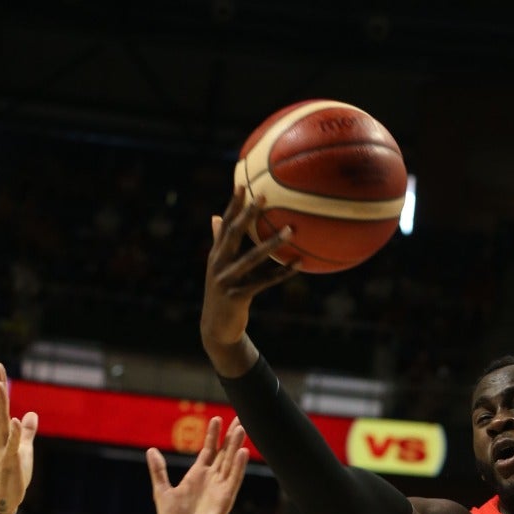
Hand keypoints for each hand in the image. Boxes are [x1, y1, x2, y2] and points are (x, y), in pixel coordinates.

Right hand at [0, 362, 37, 513]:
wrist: (5, 502)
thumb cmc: (13, 477)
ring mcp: (1, 449)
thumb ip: (27, 433)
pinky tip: (16, 421)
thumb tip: (31, 414)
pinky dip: (15, 434)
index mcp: (1, 433)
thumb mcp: (24, 450)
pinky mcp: (9, 463)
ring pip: (0, 424)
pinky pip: (11, 446)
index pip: (0, 406)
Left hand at [146, 417, 248, 513]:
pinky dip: (239, 466)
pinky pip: (234, 478)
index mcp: (197, 475)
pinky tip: (243, 453)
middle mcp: (211, 479)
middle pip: (224, 452)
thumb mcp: (161, 492)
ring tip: (242, 429)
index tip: (216, 418)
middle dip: (231, 436)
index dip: (212, 435)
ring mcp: (220, 487)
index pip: (208, 450)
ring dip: (236, 446)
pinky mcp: (226, 498)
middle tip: (240, 418)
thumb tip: (151, 450)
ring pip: (231, 462)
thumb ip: (159, 471)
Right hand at [200, 190, 297, 372]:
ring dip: (272, 243)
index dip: (232, 204)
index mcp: (216, 254)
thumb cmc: (222, 295)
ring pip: (252, 258)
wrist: (216, 329)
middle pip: (234, 233)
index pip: (224, 224)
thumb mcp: (218, 268)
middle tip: (263, 195)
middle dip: (248, 213)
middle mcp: (218, 264)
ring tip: (290, 230)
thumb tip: (215, 216)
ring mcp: (227, 280)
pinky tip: (298, 265)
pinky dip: (282, 273)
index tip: (242, 183)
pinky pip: (264, 282)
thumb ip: (218, 242)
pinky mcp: (238, 296)